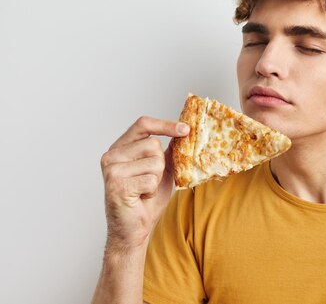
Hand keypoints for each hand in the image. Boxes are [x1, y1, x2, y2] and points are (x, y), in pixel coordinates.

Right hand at [100, 116, 188, 251]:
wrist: (134, 229)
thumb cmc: (146, 199)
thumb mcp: (161, 170)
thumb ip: (167, 151)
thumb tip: (183, 131)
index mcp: (120, 147)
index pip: (143, 124)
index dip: (165, 124)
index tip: (186, 129)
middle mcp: (111, 155)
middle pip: (153, 144)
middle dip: (160, 165)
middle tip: (148, 182)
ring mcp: (112, 170)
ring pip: (154, 162)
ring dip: (156, 179)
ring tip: (144, 190)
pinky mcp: (116, 185)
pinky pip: (151, 180)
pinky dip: (152, 191)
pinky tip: (140, 198)